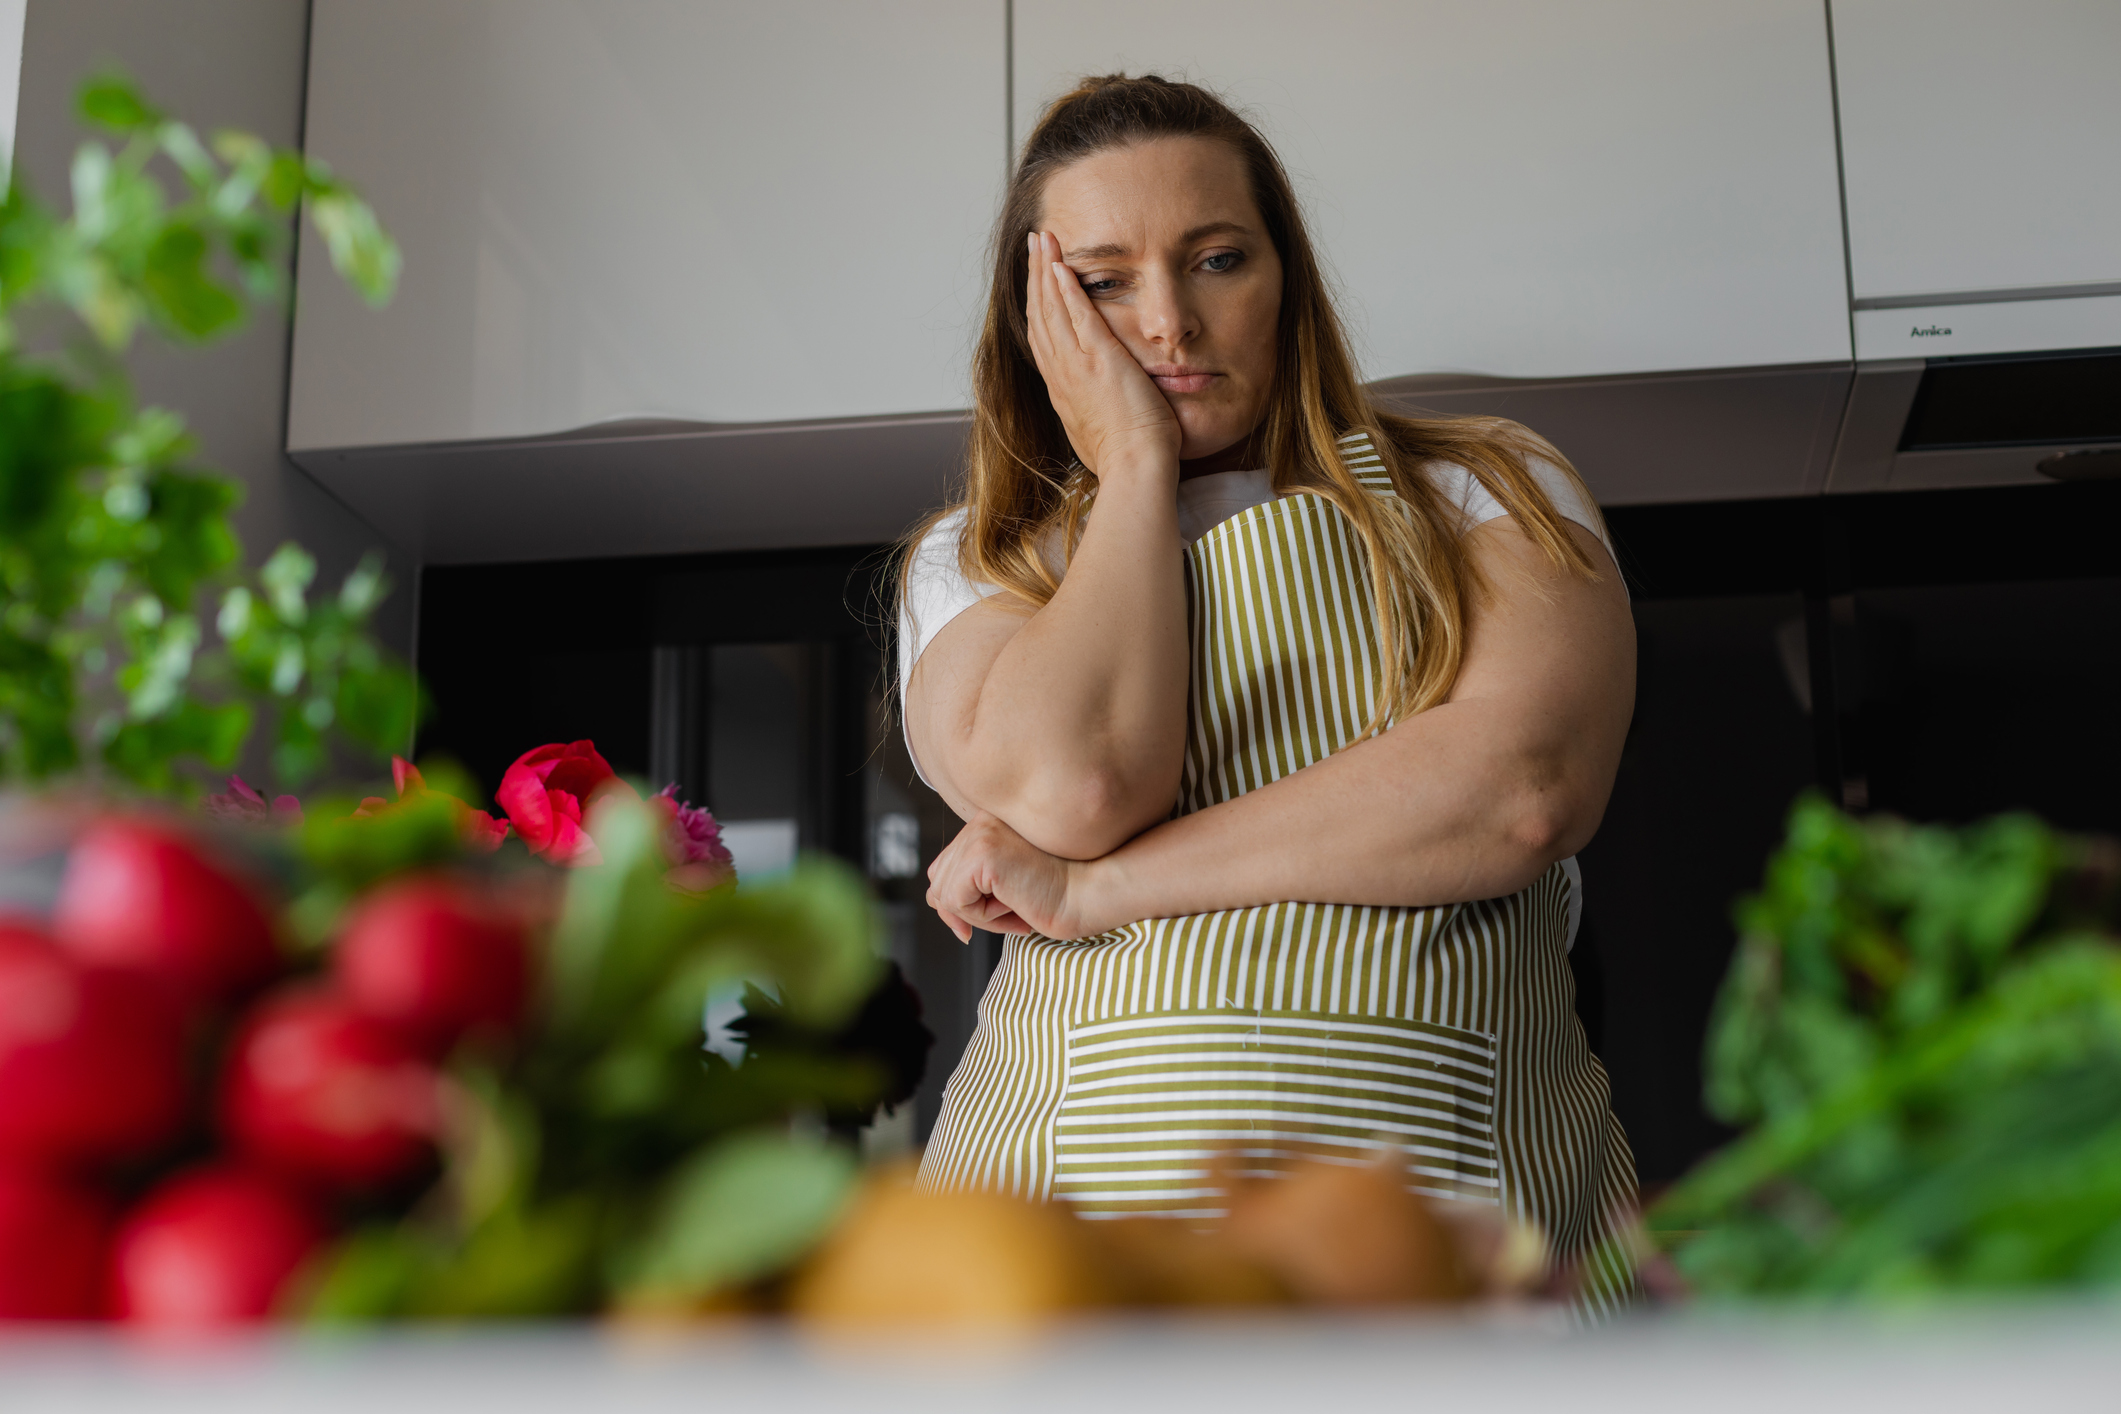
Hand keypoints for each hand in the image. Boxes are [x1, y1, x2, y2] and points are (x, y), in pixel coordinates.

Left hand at [926, 811, 1098, 942]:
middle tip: (1008, 916)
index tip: (992, 917)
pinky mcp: (981, 854)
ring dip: (977, 915)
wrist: (1090, 893)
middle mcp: (979, 822)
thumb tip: (936, 903)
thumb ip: (975, 883)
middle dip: (965, 911)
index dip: (961, 901)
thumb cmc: (1060, 894)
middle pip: (939, 880)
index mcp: (987, 823)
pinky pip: (955, 901)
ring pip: (944, 894)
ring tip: (1016, 910)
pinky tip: (1014, 907)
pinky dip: (981, 917)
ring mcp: (979, 835)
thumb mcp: (1008, 884)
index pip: (947, 866)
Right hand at [1024, 230, 1179, 480]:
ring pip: (1051, 309)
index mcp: (1062, 390)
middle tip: (1034, 244)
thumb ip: (1096, 411)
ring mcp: (1076, 367)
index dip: (1038, 303)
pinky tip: (1062, 264)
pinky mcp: (1098, 360)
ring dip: (1045, 270)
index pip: (1043, 337)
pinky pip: (1076, 315)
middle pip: (1039, 315)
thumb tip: (1101, 407)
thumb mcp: (1101, 432)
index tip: (1039, 279)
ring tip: (1043, 240)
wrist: (1134, 469)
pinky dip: (1066, 288)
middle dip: (1034, 276)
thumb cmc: (1127, 460)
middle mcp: (1061, 375)